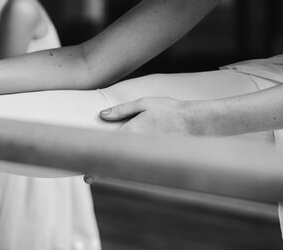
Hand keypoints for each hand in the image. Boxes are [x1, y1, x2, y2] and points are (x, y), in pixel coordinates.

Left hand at [83, 97, 200, 184]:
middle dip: (101, 171)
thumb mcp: (144, 103)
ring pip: (127, 165)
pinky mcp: (157, 156)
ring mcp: (149, 153)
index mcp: (131, 130)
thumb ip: (122, 110)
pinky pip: (140, 164)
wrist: (196, 122)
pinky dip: (130, 166)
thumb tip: (102, 115)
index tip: (86, 173)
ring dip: (114, 169)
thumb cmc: (170, 110)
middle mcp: (139, 145)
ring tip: (101, 172)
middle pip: (116, 162)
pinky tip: (124, 166)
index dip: (97, 163)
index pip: (110, 150)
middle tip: (87, 178)